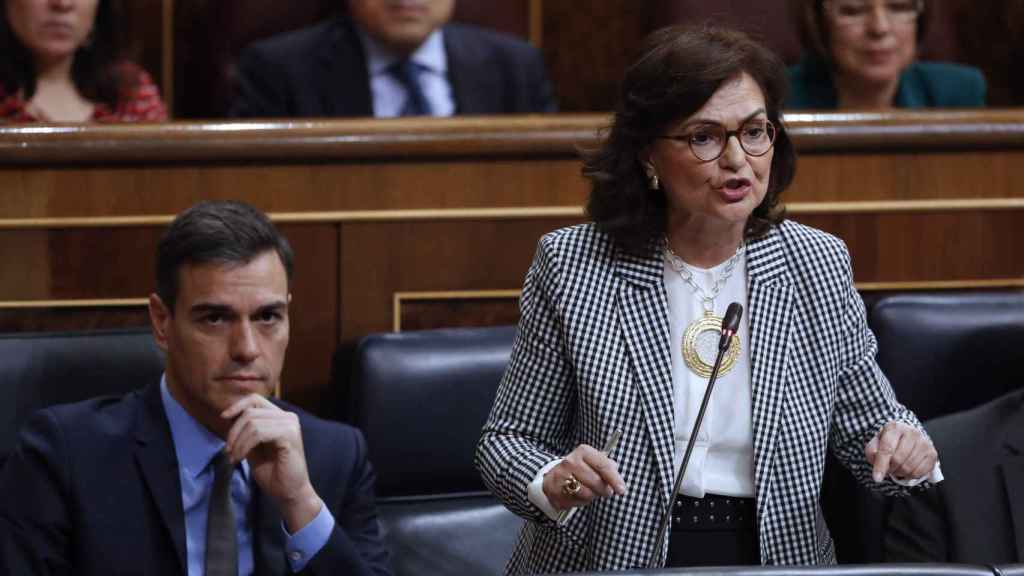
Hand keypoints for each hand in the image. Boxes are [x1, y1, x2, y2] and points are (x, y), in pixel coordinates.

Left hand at [223, 394, 321, 531]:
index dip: (237, 405)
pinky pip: (258, 433)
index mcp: (281, 417)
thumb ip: (245, 431)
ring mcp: (290, 425)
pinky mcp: (289, 435)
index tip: (223, 417)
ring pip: (252, 423)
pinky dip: (245, 445)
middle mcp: (288, 417)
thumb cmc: (273, 472)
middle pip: (250, 411)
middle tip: (228, 451)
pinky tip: (241, 458)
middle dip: (233, 431)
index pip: (255, 399)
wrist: (288, 493)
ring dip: (238, 441)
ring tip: (234, 457)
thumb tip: (227, 417)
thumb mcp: (253, 447)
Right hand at [542, 444, 626, 510]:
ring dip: (593, 495)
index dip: (614, 479)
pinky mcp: (558, 491)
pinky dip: (582, 501)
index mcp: (583, 451)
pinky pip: (578, 501)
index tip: (621, 489)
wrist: (552, 479)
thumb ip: (606, 464)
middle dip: (604, 489)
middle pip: (597, 481)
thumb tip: (615, 469)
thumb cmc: (578, 470)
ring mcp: (563, 476)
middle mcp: (571, 461)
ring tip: (590, 490)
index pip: (603, 465)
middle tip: (605, 491)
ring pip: (588, 493)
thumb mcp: (592, 461)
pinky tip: (579, 495)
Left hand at [864, 421, 937, 482]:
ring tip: (896, 467)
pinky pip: (919, 472)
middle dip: (890, 468)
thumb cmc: (889, 441)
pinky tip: (906, 469)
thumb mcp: (876, 442)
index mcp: (895, 427)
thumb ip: (872, 451)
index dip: (881, 464)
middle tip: (888, 468)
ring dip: (899, 473)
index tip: (876, 478)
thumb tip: (876, 462)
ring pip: (908, 468)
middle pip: (898, 460)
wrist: (907, 437)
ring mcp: (924, 443)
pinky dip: (910, 475)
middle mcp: (912, 433)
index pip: (887, 448)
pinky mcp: (932, 453)